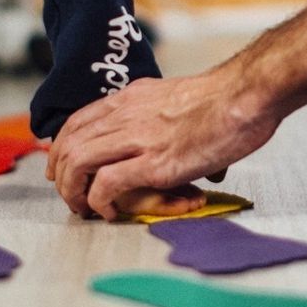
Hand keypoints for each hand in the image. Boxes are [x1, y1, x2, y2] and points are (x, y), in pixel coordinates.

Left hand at [46, 67, 278, 219]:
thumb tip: (166, 138)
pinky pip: (107, 184)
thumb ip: (160, 115)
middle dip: (61, 176)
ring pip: (78, 163)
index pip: (77, 122)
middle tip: (70, 196)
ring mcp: (138, 139)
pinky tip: (109, 211)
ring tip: (84, 208)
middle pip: (69, 145)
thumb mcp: (175, 96)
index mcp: (131, 99)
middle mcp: (126, 115)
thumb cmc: (225, 98)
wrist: (246, 94)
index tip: (61, 169)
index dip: (61, 149)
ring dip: (74, 192)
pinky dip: (99, 202)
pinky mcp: (155, 163)